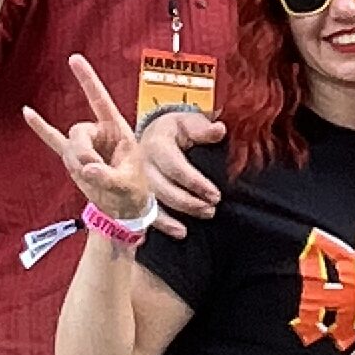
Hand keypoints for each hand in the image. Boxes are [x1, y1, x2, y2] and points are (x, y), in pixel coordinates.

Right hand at [22, 54, 153, 221]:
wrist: (124, 209)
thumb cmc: (133, 192)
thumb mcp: (127, 185)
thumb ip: (107, 177)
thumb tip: (87, 168)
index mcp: (118, 131)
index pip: (100, 100)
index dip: (88, 80)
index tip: (74, 59)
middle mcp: (101, 133)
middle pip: (78, 130)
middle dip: (81, 151)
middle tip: (91, 171)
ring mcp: (86, 145)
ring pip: (68, 143)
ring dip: (75, 161)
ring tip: (89, 177)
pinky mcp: (73, 157)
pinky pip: (53, 140)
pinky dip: (41, 127)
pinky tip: (27, 113)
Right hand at [140, 105, 226, 235]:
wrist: (153, 134)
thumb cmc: (175, 130)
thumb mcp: (189, 122)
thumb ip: (204, 129)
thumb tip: (219, 130)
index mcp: (156, 144)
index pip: (175, 167)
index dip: (196, 184)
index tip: (215, 195)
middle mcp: (142, 163)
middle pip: (162, 188)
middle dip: (188, 203)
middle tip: (211, 210)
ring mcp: (136, 180)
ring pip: (151, 204)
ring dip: (173, 218)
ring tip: (198, 221)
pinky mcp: (135, 193)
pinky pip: (144, 213)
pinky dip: (161, 225)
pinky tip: (179, 232)